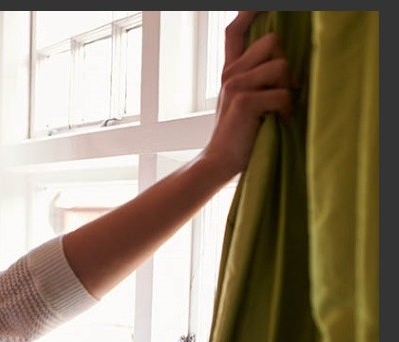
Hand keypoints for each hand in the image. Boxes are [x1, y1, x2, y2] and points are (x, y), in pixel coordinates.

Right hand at [203, 11, 293, 177]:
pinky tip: (277, 122)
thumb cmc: (238, 135)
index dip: (247, 14)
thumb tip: (285, 66)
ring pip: (281, 65)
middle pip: (272, 42)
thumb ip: (256, 79)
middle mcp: (230, 74)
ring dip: (287, 88)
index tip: (257, 6)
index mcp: (230, 72)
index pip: (234, 33)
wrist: (218, 161)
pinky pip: (283, 94)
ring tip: (277, 109)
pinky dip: (286, 110)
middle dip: (284, 65)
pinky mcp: (244, 102)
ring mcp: (235, 86)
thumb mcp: (242, 101)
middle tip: (278, 93)